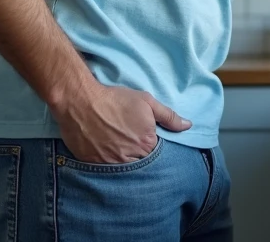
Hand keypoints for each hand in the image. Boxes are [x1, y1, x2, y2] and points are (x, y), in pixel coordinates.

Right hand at [53, 82, 191, 163]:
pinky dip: (107, 162)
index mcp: (146, 143)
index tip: (144, 137)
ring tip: (117, 145)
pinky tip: (104, 149)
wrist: (81, 102)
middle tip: (128, 140)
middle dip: (138, 154)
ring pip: (123, 167)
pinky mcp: (93, 164)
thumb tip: (188, 126)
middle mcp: (130, 157)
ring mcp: (111, 162)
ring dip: (123, 160)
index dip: (151, 145)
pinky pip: (105, 169)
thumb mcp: (147, 102)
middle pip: (140, 162)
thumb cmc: (115, 100)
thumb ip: (169, 116)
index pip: (156, 152)